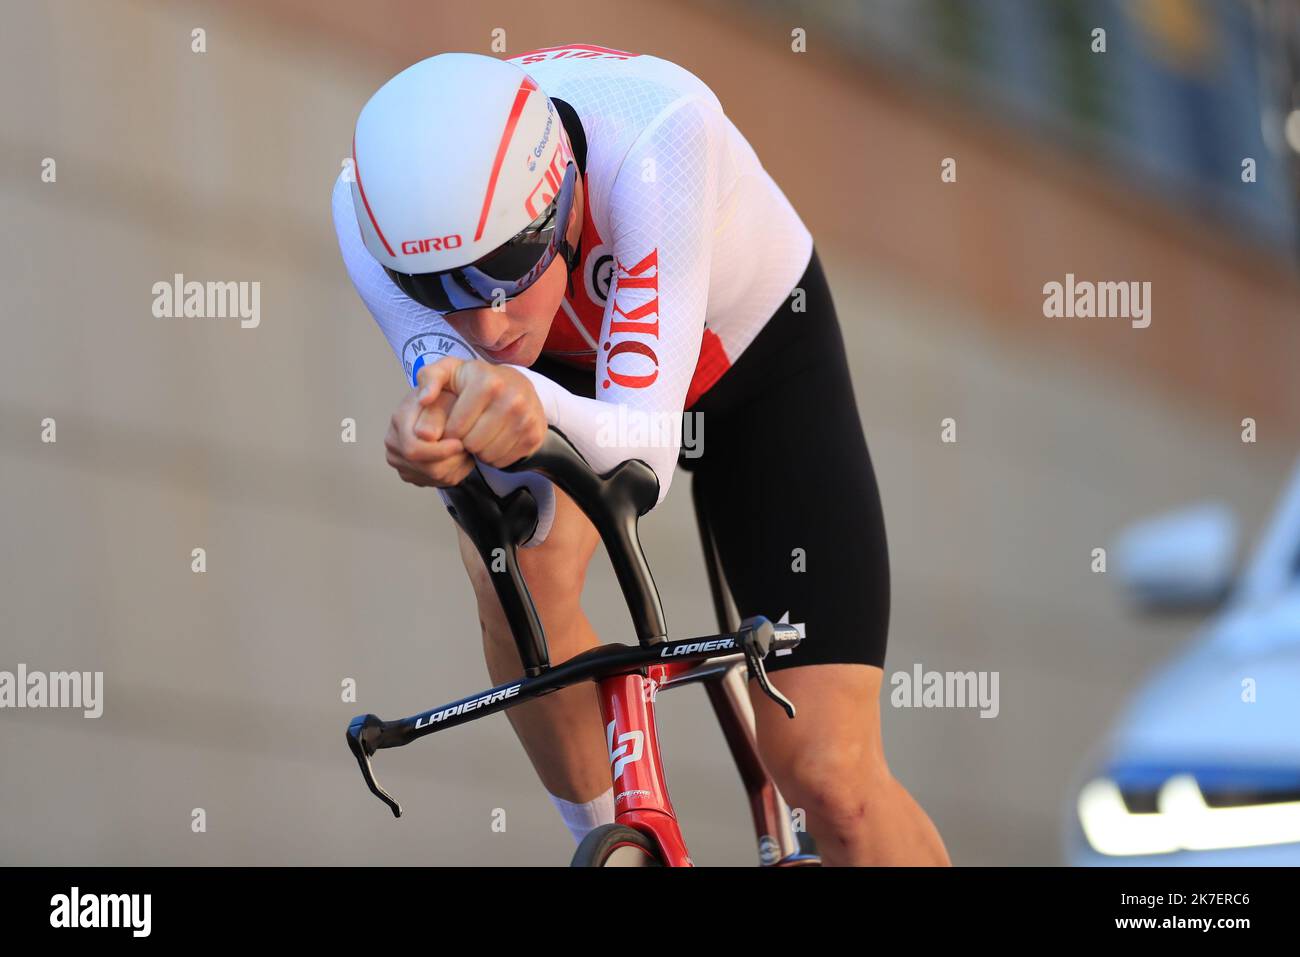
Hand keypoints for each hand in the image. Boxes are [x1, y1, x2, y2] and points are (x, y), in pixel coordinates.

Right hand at [384, 377, 471, 487]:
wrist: (440, 406)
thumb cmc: (444, 397)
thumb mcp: (444, 390)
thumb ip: (436, 410)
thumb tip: (427, 435)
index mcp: (399, 420)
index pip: (414, 448)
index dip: (441, 450)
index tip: (460, 444)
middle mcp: (394, 442)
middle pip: (426, 467)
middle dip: (452, 460)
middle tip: (467, 447)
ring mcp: (400, 461)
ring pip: (434, 477)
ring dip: (456, 465)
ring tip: (464, 447)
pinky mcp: (411, 473)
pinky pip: (437, 482)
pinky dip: (454, 471)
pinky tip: (457, 455)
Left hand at [418, 356, 546, 467]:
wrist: (518, 386)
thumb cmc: (476, 382)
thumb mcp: (450, 371)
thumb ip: (429, 378)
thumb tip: (423, 400)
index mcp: (487, 382)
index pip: (456, 427)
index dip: (450, 431)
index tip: (454, 422)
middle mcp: (512, 399)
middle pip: (472, 443)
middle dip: (464, 441)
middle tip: (468, 429)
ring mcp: (527, 418)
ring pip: (488, 455)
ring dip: (479, 450)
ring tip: (480, 434)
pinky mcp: (535, 436)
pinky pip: (504, 461)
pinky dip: (495, 456)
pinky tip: (494, 439)